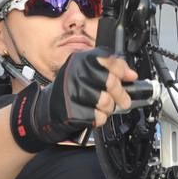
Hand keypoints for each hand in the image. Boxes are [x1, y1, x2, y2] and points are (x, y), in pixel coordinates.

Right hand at [9, 49, 137, 150]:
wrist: (46, 111)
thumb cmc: (71, 92)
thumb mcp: (86, 73)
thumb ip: (109, 69)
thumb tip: (131, 74)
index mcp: (80, 60)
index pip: (108, 59)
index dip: (122, 70)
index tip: (130, 78)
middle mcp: (75, 73)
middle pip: (111, 82)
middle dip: (121, 95)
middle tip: (123, 100)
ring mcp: (72, 92)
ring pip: (106, 102)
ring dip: (108, 108)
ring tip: (103, 108)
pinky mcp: (72, 111)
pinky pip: (98, 117)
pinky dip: (99, 119)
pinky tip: (91, 115)